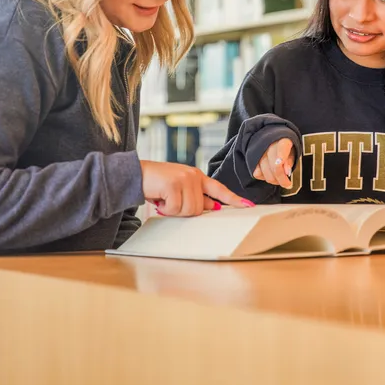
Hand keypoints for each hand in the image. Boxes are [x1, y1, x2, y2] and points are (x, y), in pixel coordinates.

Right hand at [140, 161, 254, 216]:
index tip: (248, 206)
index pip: (219, 189)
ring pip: (190, 210)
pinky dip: (166, 209)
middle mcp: (194, 175)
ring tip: (164, 199)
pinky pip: (176, 209)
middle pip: (200, 208)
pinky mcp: (173, 184)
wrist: (135, 174)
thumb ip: (196, 197)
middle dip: (184, 210)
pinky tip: (159, 199)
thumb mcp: (179, 189)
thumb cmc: (157, 184)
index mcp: (197, 176)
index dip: (234, 199)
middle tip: (170, 202)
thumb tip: (212, 207)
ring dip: (174, 210)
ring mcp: (184, 179)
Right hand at [253, 138, 293, 189]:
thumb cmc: (284, 149)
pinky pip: (257, 174)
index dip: (283, 157)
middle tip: (287, 184)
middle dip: (282, 179)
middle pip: (275, 166)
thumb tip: (287, 172)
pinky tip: (270, 174)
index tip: (286, 170)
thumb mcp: (291, 153)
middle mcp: (268, 144)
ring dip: (274, 180)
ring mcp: (259, 152)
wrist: (270, 142)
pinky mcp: (251, 159)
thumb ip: (290, 161)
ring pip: (266, 172)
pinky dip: (264, 177)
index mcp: (282, 139)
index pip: (283, 147)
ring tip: (279, 179)